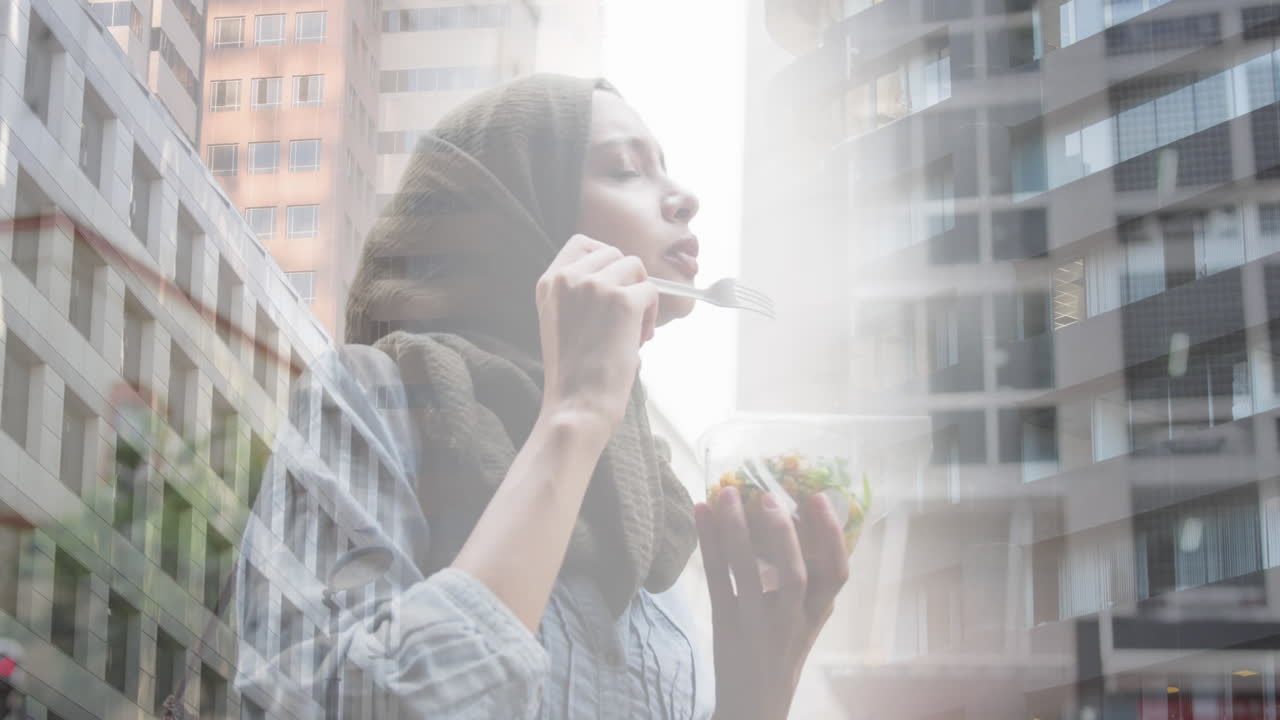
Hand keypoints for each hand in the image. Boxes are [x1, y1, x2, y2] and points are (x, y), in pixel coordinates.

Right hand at [536, 234, 658, 427]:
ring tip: (633, 329)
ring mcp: (595, 286)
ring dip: (641, 296)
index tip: (613, 284)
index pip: (582, 242)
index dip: (605, 259)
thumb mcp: (560, 320)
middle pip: (614, 253)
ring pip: (636, 268)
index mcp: (548, 281)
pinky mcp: (622, 301)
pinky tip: (640, 339)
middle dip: (626, 280)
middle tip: (626, 316)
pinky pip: (651, 291)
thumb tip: (620, 277)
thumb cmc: (573, 373)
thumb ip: (578, 293)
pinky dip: (652, 314)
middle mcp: (568, 277)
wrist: (577, 404)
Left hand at [697, 487, 849, 719]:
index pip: (837, 574)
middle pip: (796, 574)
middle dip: (784, 534)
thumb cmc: (781, 653)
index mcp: (815, 614)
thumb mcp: (806, 623)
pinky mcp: (725, 624)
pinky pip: (716, 578)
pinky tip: (701, 513)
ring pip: (748, 573)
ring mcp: (755, 623)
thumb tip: (807, 529)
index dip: (831, 536)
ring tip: (726, 494)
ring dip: (736, 529)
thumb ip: (811, 588)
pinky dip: (708, 542)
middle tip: (768, 497)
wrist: (754, 705)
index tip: (818, 498)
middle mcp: (790, 620)